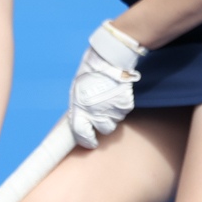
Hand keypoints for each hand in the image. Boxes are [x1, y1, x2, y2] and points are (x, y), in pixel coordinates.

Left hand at [67, 19, 144, 148]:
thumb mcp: (77, 92)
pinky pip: (122, 112)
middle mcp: (96, 112)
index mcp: (80, 108)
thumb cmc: (89, 74)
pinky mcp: (125, 105)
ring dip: (111, 114)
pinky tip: (115, 95)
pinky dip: (119, 107)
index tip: (90, 142)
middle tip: (100, 113)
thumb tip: (80, 120)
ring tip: (107, 99)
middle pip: (103, 130)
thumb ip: (79, 108)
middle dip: (102, 125)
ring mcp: (112, 110)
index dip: (86, 140)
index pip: (81, 134)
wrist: (108, 60)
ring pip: (114, 121)